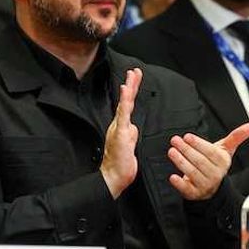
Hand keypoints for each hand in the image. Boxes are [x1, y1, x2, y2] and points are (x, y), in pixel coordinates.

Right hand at [101, 68, 141, 197]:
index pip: (128, 106)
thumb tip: (134, 128)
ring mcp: (118, 128)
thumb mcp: (129, 146)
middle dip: (131, 85)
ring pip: (124, 105)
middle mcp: (119, 125)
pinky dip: (125, 102)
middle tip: (135, 71)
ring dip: (128, 89)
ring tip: (131, 76)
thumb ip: (131, 134)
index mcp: (122, 127)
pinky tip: (126, 91)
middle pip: (126, 101)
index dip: (131, 92)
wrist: (113, 177)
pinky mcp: (120, 133)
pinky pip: (123, 115)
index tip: (134, 78)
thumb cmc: (121, 164)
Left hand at [168, 123, 248, 199]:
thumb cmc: (216, 164)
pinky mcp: (194, 194)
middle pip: (200, 161)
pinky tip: (173, 176)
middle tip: (175, 141)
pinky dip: (179, 183)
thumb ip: (237, 137)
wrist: (213, 187)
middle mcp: (215, 174)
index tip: (187, 137)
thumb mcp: (226, 150)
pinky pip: (187, 189)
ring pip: (192, 173)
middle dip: (186, 150)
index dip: (198, 144)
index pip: (210, 152)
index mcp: (222, 162)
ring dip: (180, 162)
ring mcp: (205, 185)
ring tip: (172, 152)